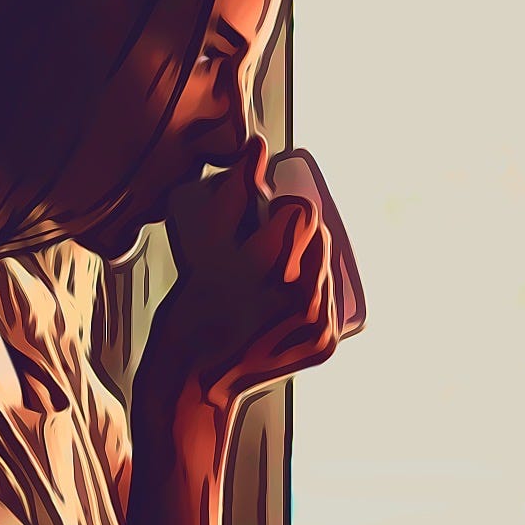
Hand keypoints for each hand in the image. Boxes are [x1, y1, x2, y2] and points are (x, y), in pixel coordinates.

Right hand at [144, 138, 338, 406]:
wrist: (196, 378)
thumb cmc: (192, 306)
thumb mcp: (203, 245)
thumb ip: (231, 192)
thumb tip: (258, 145)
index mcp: (270, 267)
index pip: (302, 213)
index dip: (283, 210)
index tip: (267, 218)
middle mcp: (303, 296)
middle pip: (320, 237)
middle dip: (298, 234)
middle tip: (271, 246)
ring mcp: (318, 324)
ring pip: (328, 266)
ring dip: (310, 261)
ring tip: (281, 270)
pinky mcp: (326, 344)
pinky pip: (333, 300)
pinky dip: (315, 292)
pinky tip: (289, 296)